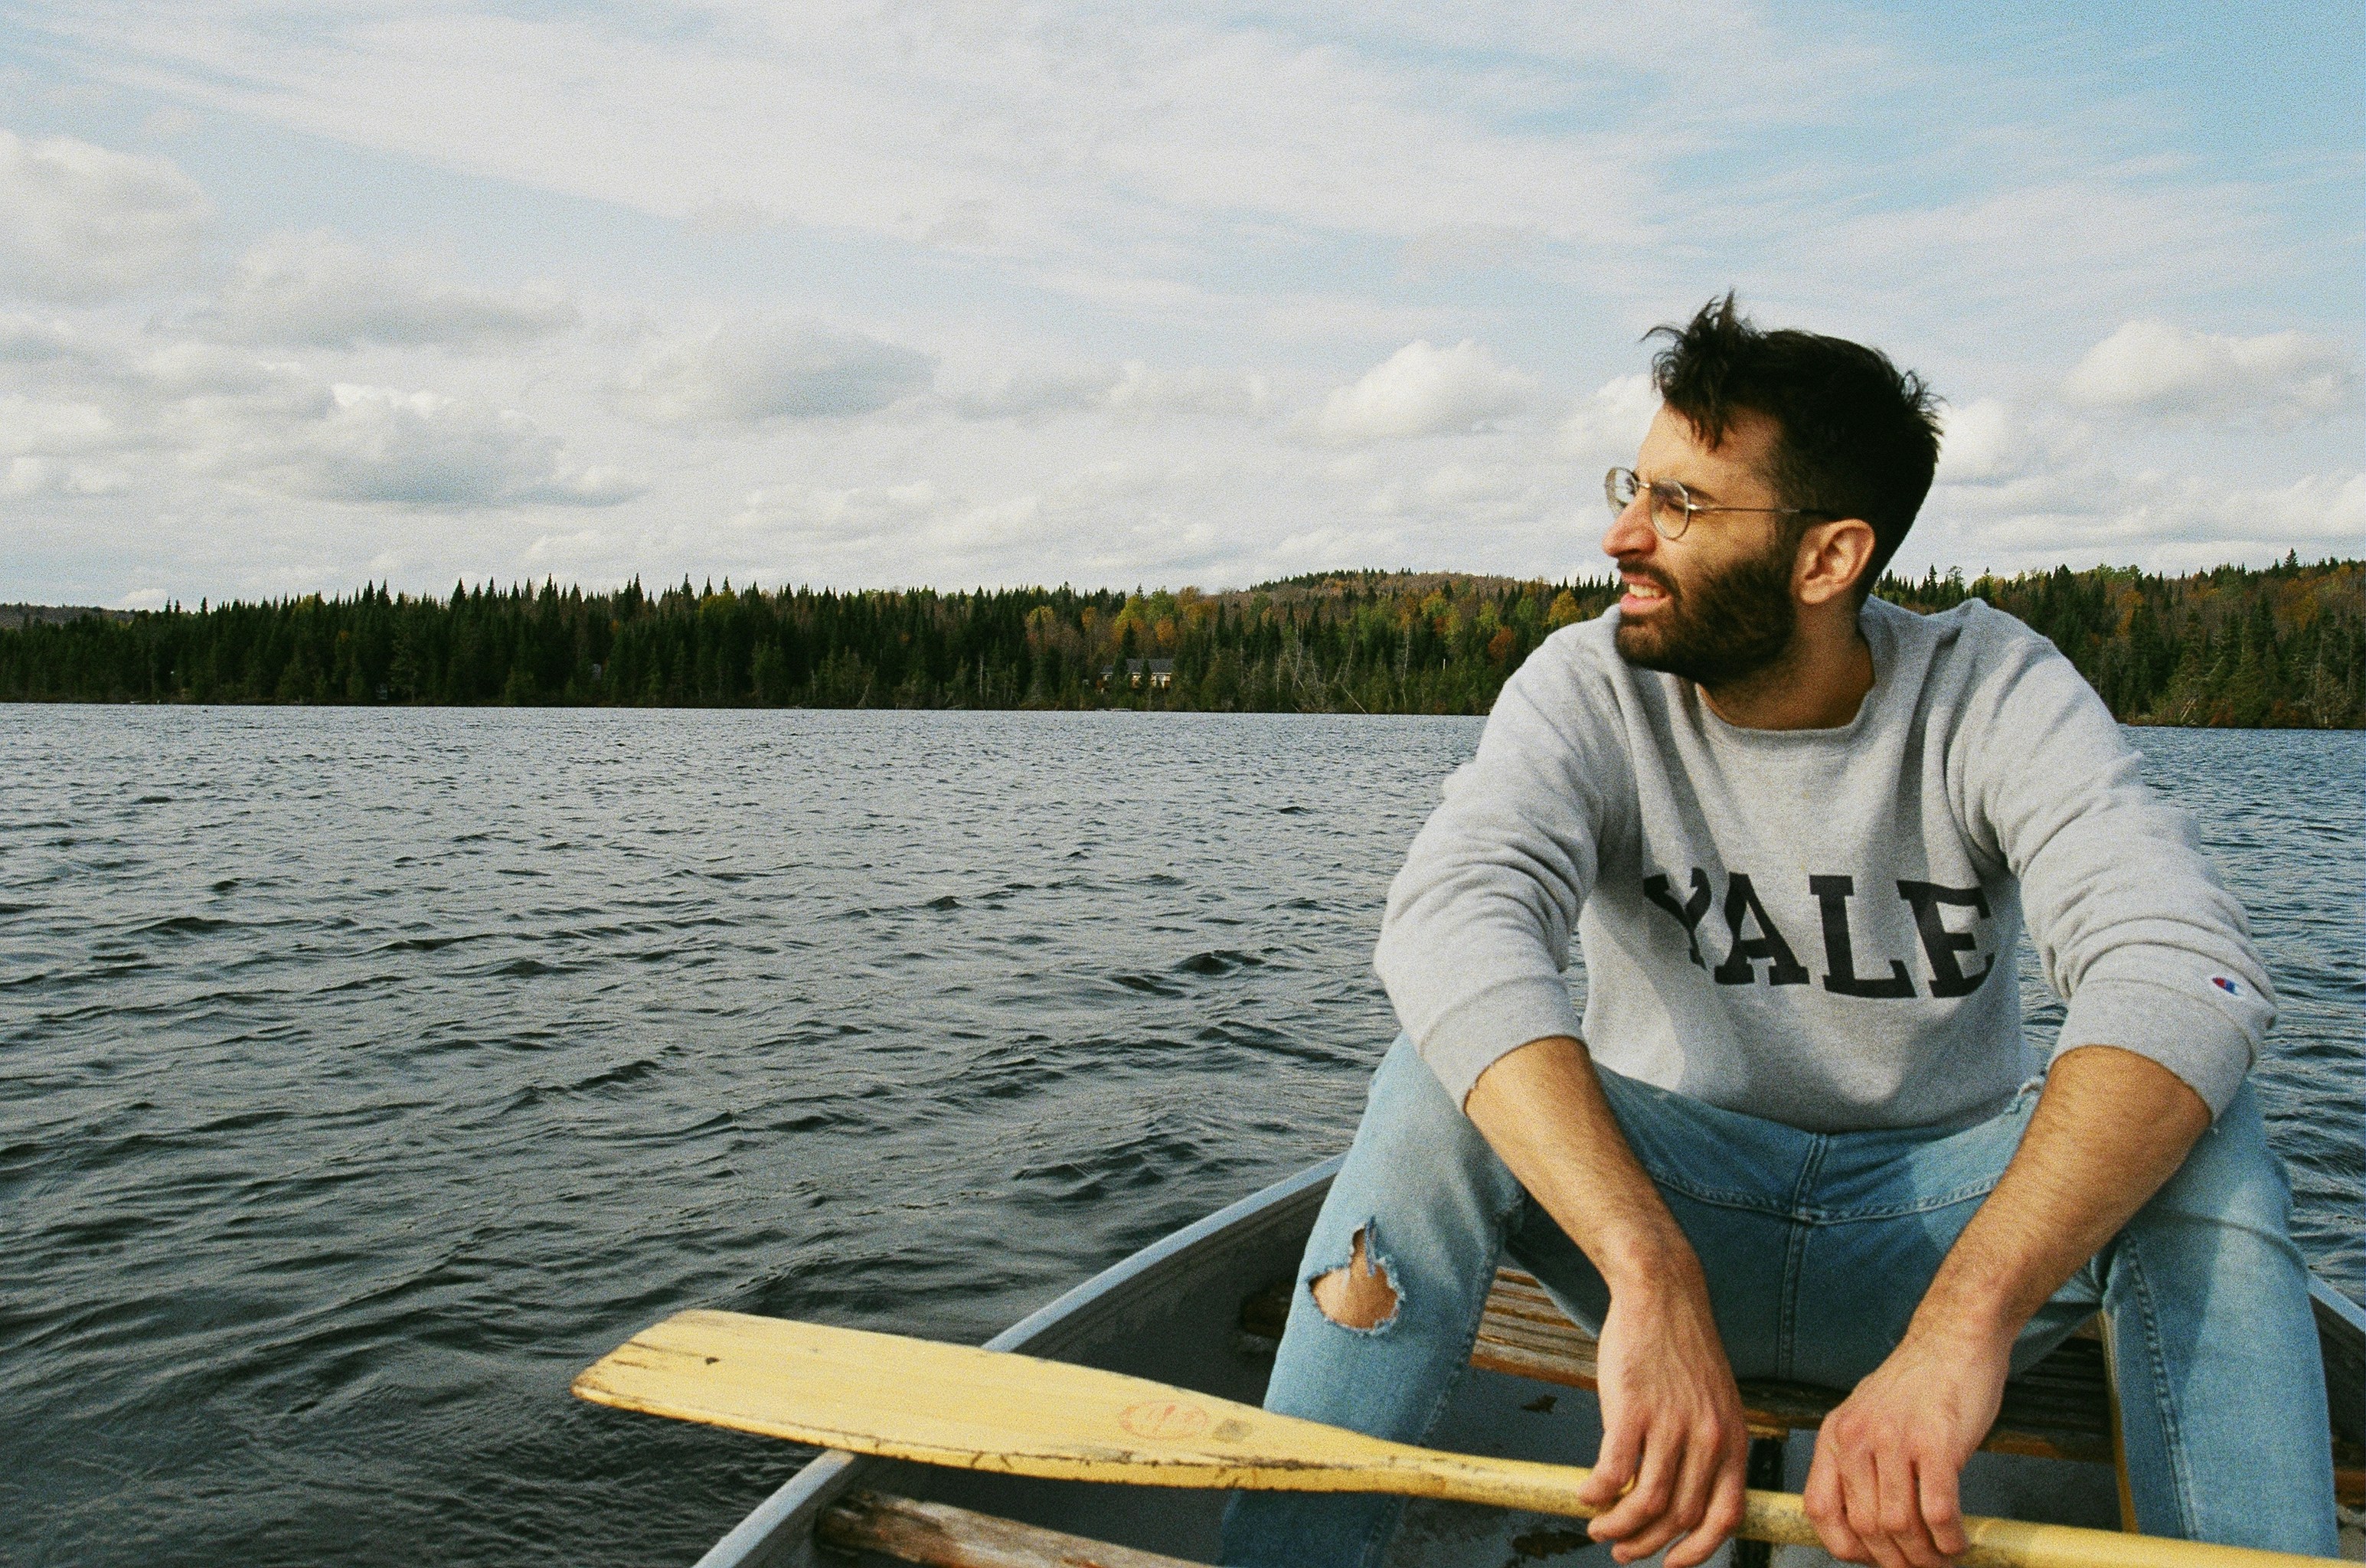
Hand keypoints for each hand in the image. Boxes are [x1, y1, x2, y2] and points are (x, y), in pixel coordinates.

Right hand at [1577, 1274, 1749, 1567]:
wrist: (1662, 1293)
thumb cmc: (1680, 1348)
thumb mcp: (1715, 1402)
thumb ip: (1707, 1446)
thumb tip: (1683, 1493)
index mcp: (1733, 1441)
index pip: (1724, 1519)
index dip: (1696, 1552)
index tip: (1670, 1564)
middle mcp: (1708, 1440)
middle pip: (1678, 1518)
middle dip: (1646, 1545)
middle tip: (1622, 1551)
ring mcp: (1671, 1426)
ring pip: (1644, 1504)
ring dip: (1617, 1528)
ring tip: (1598, 1529)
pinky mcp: (1632, 1410)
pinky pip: (1612, 1472)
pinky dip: (1595, 1493)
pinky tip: (1584, 1495)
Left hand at [1803, 1326, 2010, 1567]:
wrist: (1953, 1341)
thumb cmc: (1916, 1385)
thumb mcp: (1866, 1417)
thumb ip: (1859, 1463)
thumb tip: (1866, 1526)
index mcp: (1834, 1435)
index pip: (1820, 1509)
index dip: (1844, 1547)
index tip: (1871, 1558)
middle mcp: (1856, 1438)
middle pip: (1864, 1526)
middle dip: (1893, 1561)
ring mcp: (1895, 1439)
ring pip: (1899, 1526)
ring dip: (1923, 1557)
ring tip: (1940, 1560)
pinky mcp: (1937, 1442)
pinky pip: (1937, 1511)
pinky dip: (1948, 1539)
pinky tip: (1957, 1542)